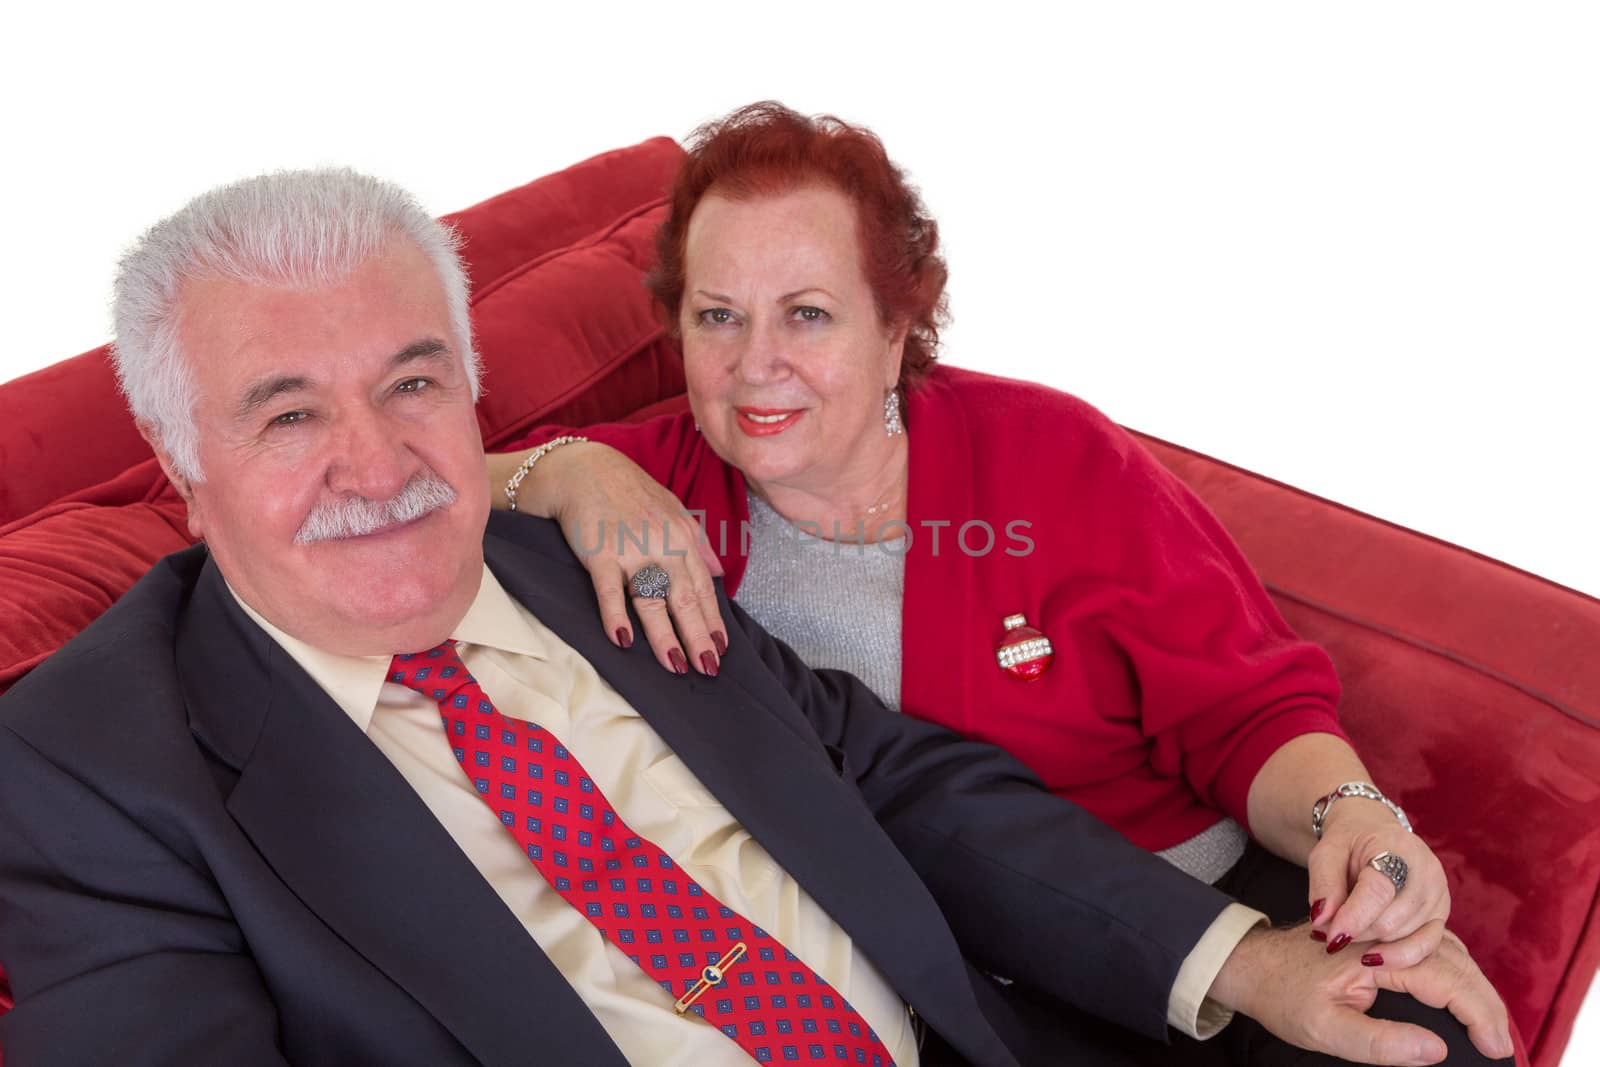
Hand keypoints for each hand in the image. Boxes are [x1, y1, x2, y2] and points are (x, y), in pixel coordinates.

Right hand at [493, 442, 726, 674]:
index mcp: (682, 537)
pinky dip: (615, 615)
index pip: (703, 587)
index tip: (721, 649)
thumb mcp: (672, 509)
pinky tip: (622, 640)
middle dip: (698, 636)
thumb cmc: (628, 491)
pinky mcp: (599, 553)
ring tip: (675, 666)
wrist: (582, 468)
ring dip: (664, 637)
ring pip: (652, 601)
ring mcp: (630, 550)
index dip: (713, 620)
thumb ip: (697, 542)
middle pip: (684, 599)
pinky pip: (608, 590)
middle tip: (708, 668)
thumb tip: (719, 571)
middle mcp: (662, 545)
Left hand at [1211, 921, 1512, 1065]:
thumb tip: (1434, 1049)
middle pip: (1454, 964)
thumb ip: (1379, 1042)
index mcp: (1375, 953)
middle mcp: (1386, 935)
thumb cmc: (1283, 997)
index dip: (1476, 1014)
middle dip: (1485, 1003)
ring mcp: (1386, 934)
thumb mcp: (1324, 1029)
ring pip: (1449, 954)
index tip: (1496, 1047)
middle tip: (1503, 1044)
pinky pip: (1433, 952)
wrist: (1253, 965)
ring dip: (1476, 987)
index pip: (1444, 979)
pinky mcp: (1383, 940)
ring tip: (1494, 1027)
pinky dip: (1459, 974)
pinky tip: (1468, 997)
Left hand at [1310, 801, 1449, 948]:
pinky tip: (1372, 957)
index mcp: (1398, 848)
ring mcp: (1439, 896)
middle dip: (1356, 932)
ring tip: (1348, 930)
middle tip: (1330, 930)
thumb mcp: (1327, 852)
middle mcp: (1427, 873)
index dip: (1352, 918)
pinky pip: (1424, 947)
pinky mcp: (1442, 915)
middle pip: (1391, 921)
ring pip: (1404, 937)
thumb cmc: (1349, 844)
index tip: (1329, 937)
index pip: (1378, 891)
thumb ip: (1323, 884)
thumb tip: (1322, 922)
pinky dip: (1396, 956)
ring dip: (1370, 942)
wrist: (1375, 833)